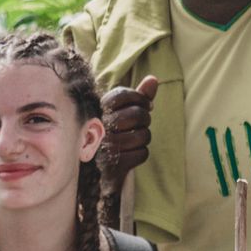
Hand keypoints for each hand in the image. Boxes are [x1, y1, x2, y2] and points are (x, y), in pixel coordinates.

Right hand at [99, 76, 157, 194]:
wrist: (96, 172)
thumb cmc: (113, 134)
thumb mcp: (122, 112)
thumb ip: (138, 96)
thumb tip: (153, 79)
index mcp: (96, 110)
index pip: (122, 94)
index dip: (140, 98)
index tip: (146, 105)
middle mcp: (98, 127)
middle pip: (137, 115)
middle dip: (145, 120)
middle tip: (139, 124)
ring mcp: (104, 147)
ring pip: (143, 136)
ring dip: (143, 139)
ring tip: (133, 140)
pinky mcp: (112, 165)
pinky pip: (142, 154)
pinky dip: (140, 154)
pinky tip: (129, 155)